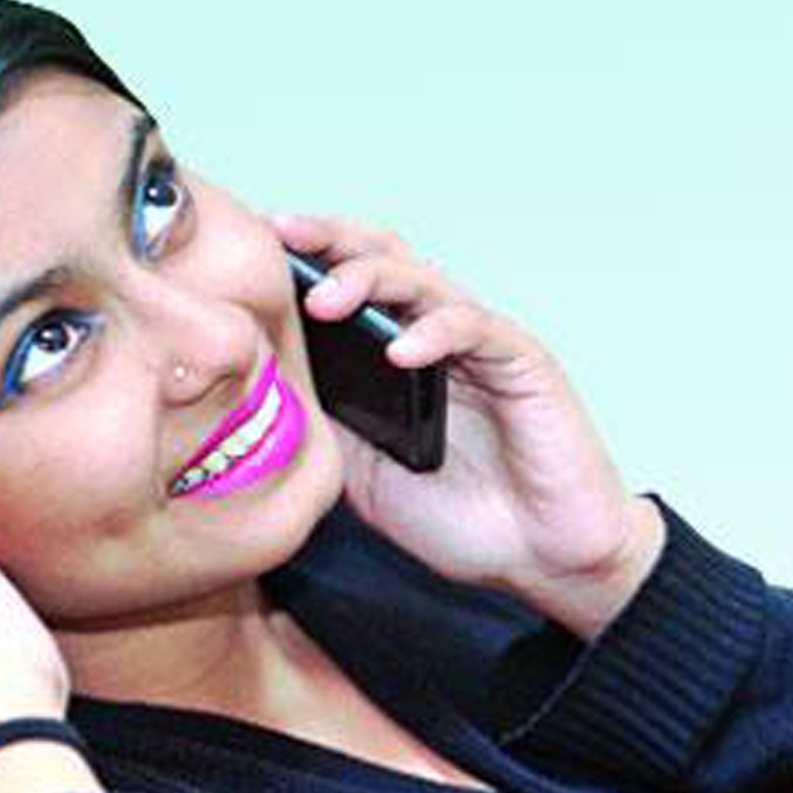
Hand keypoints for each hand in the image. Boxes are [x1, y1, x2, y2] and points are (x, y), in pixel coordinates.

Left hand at [272, 214, 664, 638]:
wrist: (540, 559)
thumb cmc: (459, 517)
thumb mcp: (365, 474)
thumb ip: (330, 426)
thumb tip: (268, 386)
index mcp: (396, 353)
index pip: (348, 282)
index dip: (303, 261)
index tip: (252, 251)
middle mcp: (436, 335)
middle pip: (383, 259)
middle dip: (329, 240)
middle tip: (281, 234)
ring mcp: (479, 343)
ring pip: (423, 282)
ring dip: (370, 281)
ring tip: (326, 300)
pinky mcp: (522, 361)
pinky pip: (474, 328)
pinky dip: (434, 332)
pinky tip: (402, 349)